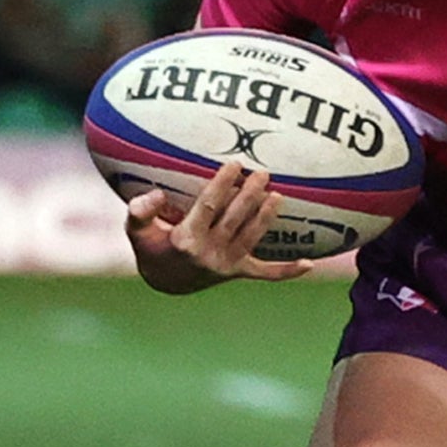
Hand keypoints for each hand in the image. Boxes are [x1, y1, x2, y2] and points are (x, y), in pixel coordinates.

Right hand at [123, 161, 312, 294]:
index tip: (234, 164)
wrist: (166, 282)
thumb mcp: (136, 231)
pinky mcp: (239, 272)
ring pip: (252, 236)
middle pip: (235, 218)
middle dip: (250, 194)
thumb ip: (140, 211)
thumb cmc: (151, 247)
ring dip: (267, 216)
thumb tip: (157, 194)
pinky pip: (267, 273)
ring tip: (278, 195)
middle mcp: (210, 252)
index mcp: (186, 239)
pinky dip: (288, 271)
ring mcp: (227, 264)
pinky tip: (310, 264)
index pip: (209, 206)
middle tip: (263, 173)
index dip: (222, 184)